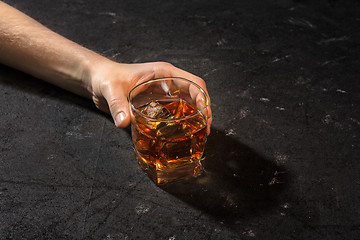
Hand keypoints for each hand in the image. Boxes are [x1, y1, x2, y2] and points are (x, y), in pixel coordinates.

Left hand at [89, 61, 212, 133]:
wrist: (99, 79)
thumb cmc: (107, 78)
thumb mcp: (111, 90)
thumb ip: (117, 106)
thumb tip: (124, 123)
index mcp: (163, 73)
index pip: (192, 82)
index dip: (202, 97)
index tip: (204, 113)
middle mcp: (168, 81)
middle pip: (196, 93)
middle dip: (204, 109)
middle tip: (204, 129)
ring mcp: (165, 91)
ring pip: (190, 102)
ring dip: (197, 115)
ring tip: (199, 132)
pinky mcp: (159, 101)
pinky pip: (178, 109)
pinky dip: (185, 119)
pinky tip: (185, 131)